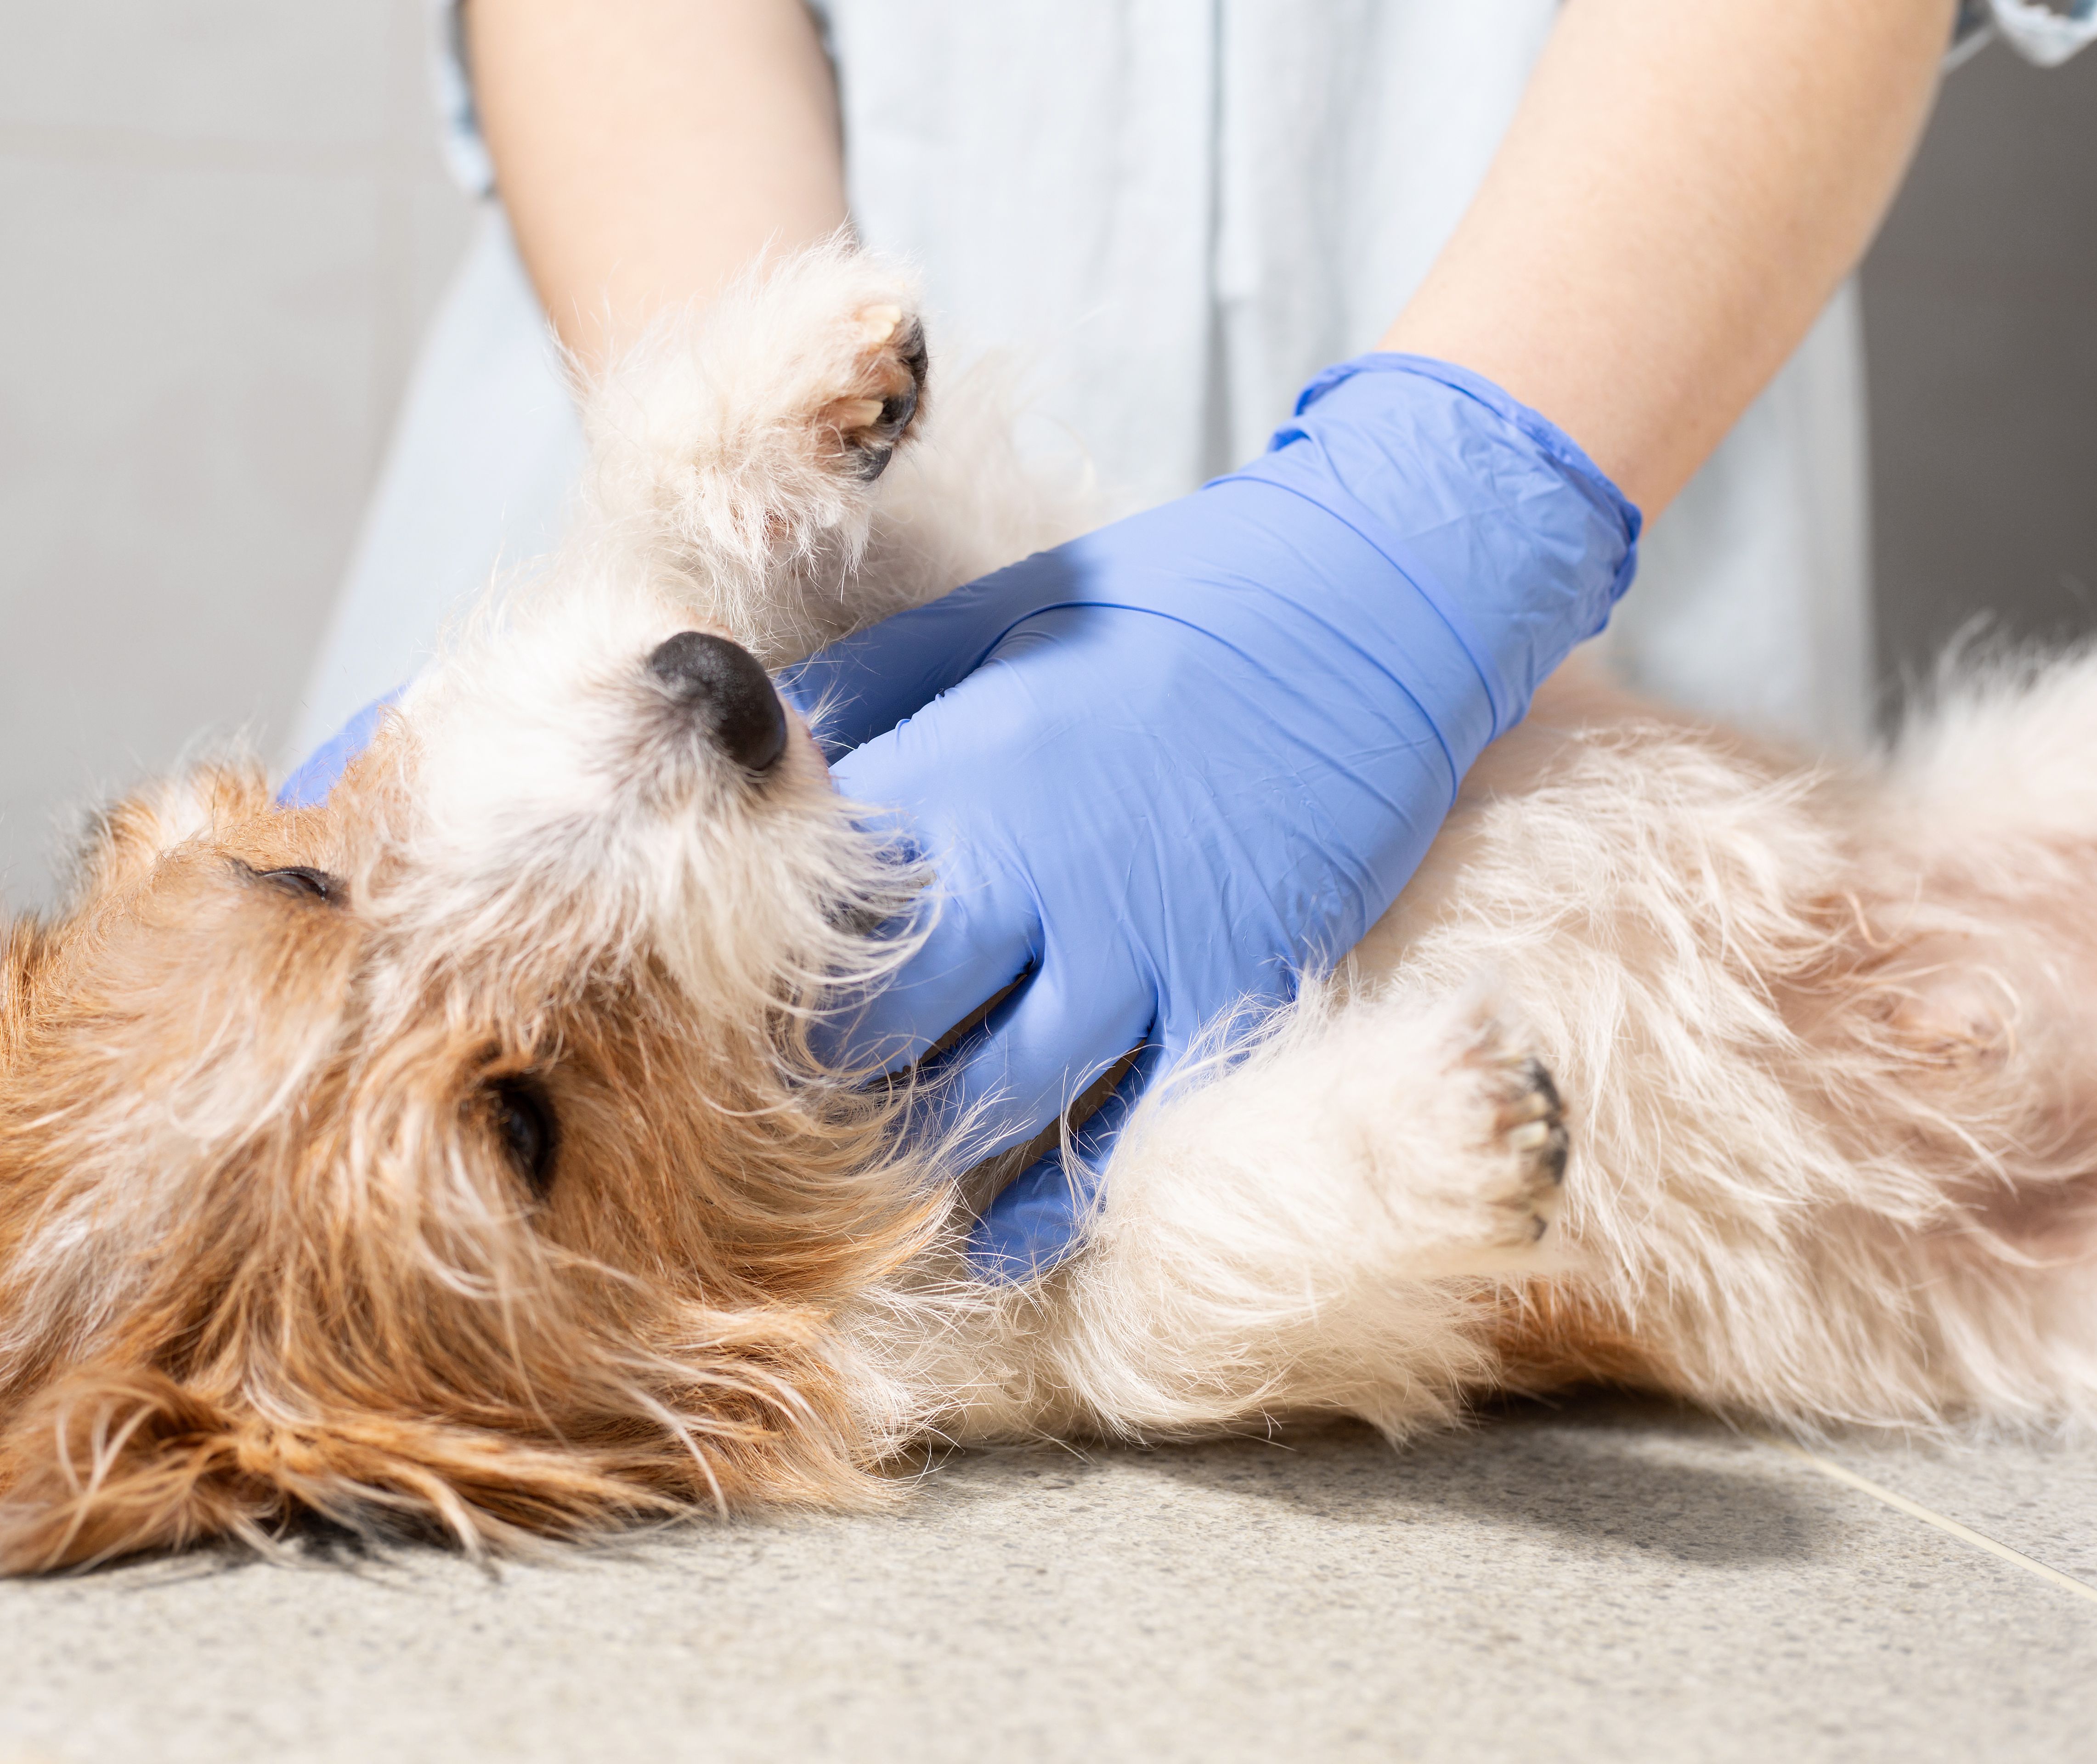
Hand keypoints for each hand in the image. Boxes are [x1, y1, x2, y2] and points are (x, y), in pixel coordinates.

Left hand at [787, 356, 1638, 1276]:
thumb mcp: (1000, 611)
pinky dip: (1055, 1201)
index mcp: (962, 770)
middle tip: (780, 1119)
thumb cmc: (1175, 598)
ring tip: (874, 1183)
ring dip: (923, 1152)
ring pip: (992, 1098)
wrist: (1375, 601)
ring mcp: (1140, 944)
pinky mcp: (1230, 987)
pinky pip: (1126, 1129)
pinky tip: (1002, 1238)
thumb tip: (755, 736)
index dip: (759, 973)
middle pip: (882, 1024)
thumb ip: (876, 687)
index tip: (721, 1013)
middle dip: (823, 1080)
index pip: (817, 912)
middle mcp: (1037, 873)